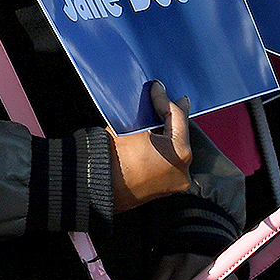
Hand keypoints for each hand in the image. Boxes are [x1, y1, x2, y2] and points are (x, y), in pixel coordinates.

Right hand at [111, 83, 194, 210]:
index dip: (164, 99)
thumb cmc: (112, 158)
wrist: (96, 185)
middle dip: (170, 118)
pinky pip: (167, 164)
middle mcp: (183, 171)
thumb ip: (148, 111)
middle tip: (165, 101)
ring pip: (174, 151)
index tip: (158, 89)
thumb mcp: (131, 127)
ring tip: (158, 119)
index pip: (177, 118)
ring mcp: (174, 183)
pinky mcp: (164, 190)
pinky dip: (161, 151)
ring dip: (166, 135)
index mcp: (180, 154)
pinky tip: (152, 140)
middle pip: (179, 135)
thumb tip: (152, 98)